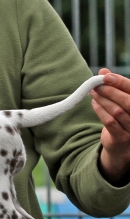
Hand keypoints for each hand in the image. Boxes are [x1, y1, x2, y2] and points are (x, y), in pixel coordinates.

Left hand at [90, 68, 129, 186]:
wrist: (122, 146)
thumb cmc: (123, 118)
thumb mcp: (121, 101)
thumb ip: (114, 86)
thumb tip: (103, 71)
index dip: (121, 82)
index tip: (106, 76)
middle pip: (127, 101)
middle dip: (110, 91)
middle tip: (95, 85)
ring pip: (117, 111)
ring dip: (102, 100)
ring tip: (93, 93)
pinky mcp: (122, 138)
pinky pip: (110, 122)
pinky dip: (100, 111)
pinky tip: (94, 104)